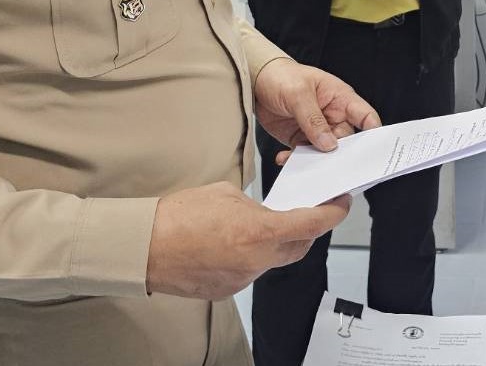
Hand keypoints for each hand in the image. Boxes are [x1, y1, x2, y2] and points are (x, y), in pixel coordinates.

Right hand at [146, 181, 350, 299]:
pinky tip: (234, 242)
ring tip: (259, 224)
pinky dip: (252, 256)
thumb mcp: (227, 194)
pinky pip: (252, 271)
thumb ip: (255, 205)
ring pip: (275, 260)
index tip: (342, 203)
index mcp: (260, 232)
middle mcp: (256, 261)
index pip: (312, 224)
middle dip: (309, 228)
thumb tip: (265, 212)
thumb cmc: (178, 217)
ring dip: (276, 242)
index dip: (333, 213)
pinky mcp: (228, 290)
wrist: (144, 247)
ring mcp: (243, 279)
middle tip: (309, 210)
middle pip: (300, 246)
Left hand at [254, 57, 381, 151]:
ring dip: (313, 160)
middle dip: (338, 154)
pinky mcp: (301, 138)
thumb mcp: (298, 94)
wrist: (257, 81)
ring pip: (325, 152)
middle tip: (328, 165)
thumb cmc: (283, 77)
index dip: (373, 133)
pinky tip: (284, 157)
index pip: (365, 116)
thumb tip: (329, 144)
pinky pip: (304, 155)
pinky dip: (295, 160)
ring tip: (297, 160)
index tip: (371, 151)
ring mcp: (317, 129)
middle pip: (346, 141)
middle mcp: (333, 116)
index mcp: (340, 99)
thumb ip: (313, 119)